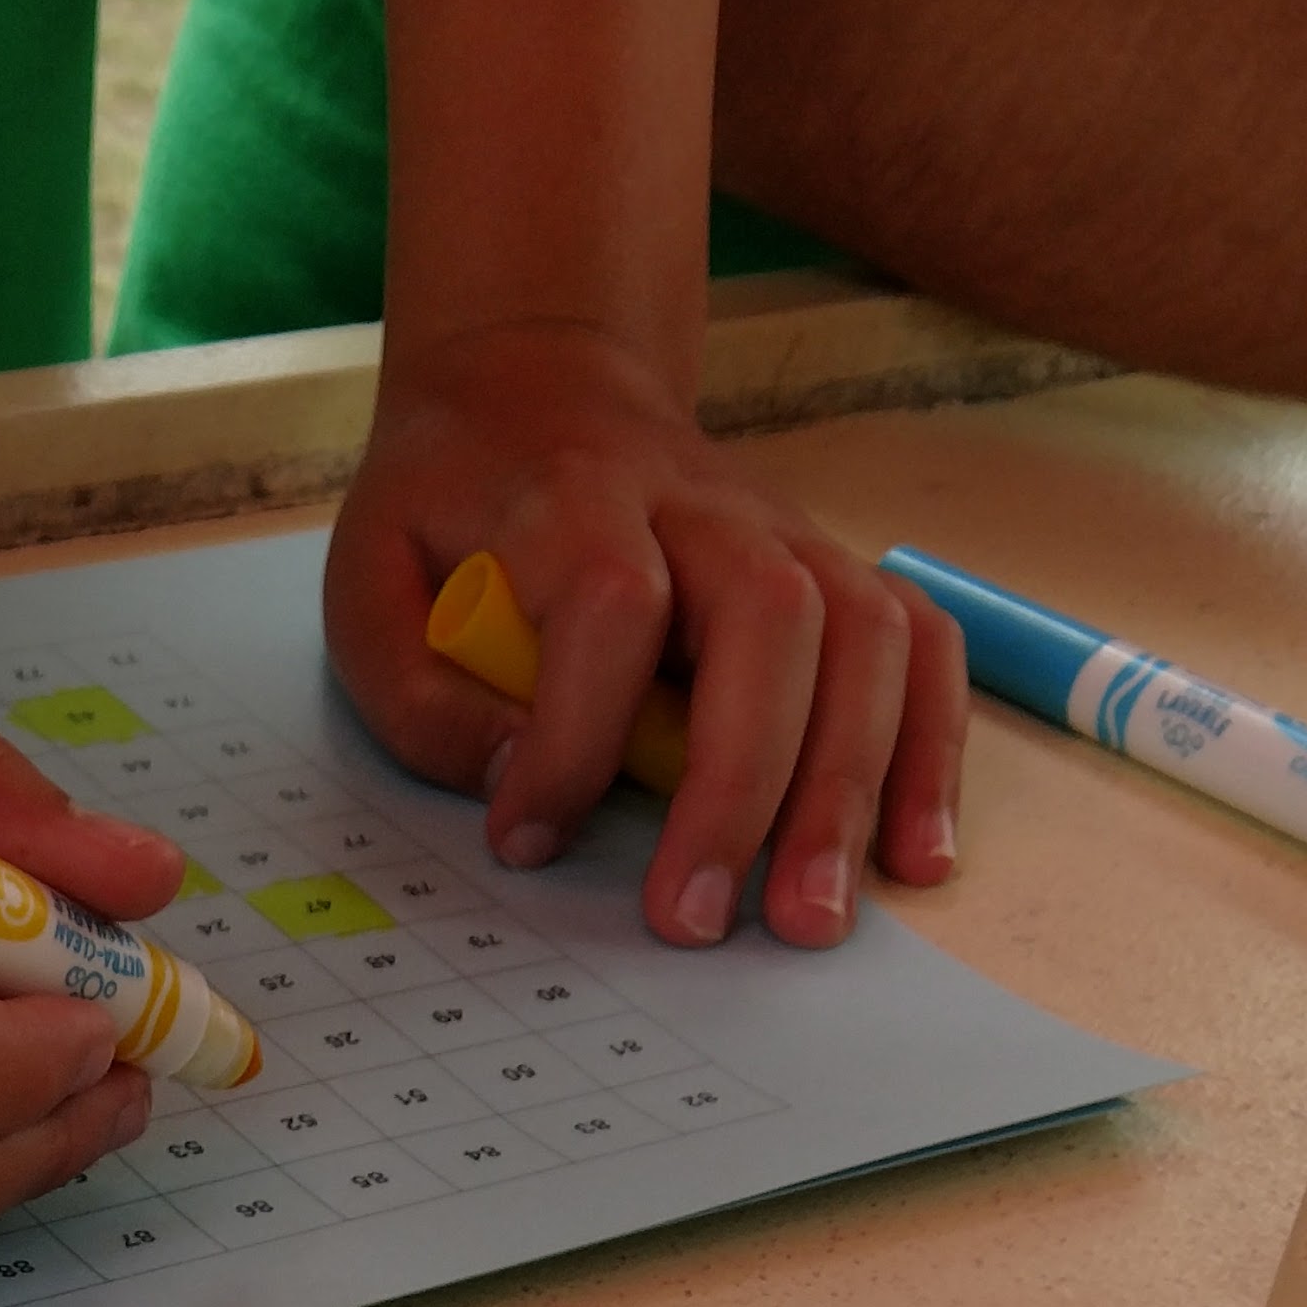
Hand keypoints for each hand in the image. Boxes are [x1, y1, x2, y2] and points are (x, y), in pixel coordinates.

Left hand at [325, 325, 966, 946]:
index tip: (523, 838)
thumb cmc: (455, 504)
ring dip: (851, 785)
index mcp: (578, 497)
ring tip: (811, 917)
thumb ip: (423, 695)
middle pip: (772, 619)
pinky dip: (931, 749)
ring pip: (866, 636)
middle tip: (696, 924)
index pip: (613, 607)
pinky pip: (920, 644)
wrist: (540, 382)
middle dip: (742, 784)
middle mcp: (705, 507)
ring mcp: (787, 534)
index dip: (574, 737)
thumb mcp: (375, 584)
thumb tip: (514, 789)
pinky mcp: (832, 572)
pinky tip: (913, 857)